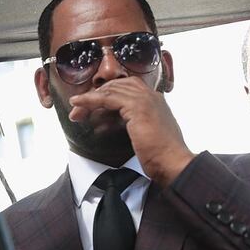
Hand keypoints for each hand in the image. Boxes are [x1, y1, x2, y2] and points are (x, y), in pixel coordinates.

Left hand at [68, 77, 193, 186]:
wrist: (174, 163)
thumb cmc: (162, 157)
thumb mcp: (146, 136)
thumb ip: (133, 125)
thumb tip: (112, 124)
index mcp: (155, 101)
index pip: (126, 88)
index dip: (107, 95)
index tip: (93, 107)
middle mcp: (151, 96)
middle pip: (116, 86)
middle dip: (95, 96)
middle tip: (80, 109)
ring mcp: (145, 99)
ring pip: (110, 90)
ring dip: (89, 99)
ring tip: (76, 110)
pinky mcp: (136, 107)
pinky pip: (107, 97)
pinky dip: (90, 99)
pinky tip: (78, 103)